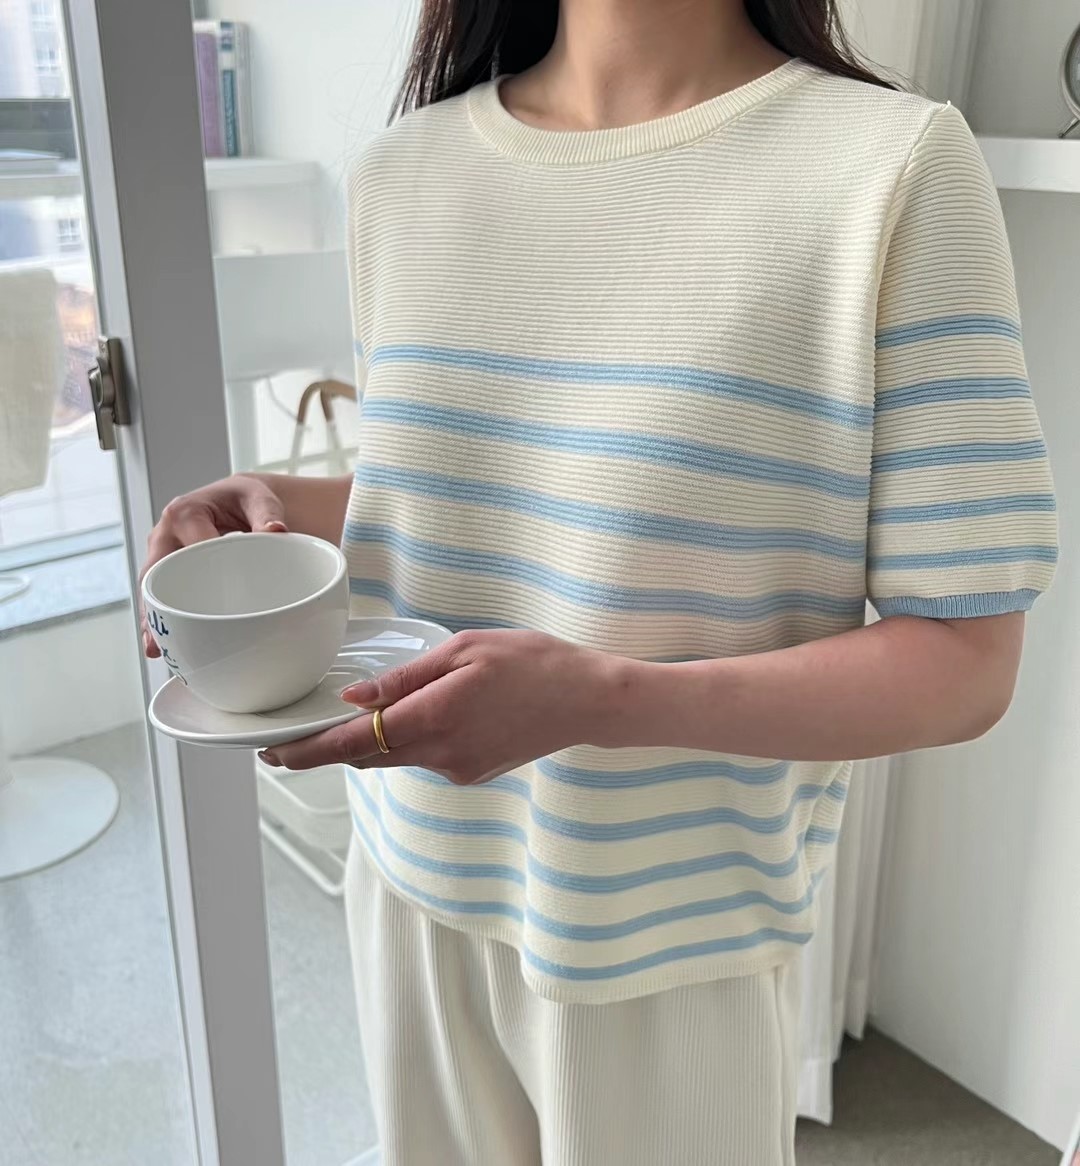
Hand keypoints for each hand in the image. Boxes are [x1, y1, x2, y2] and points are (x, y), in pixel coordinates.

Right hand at [139, 474, 287, 656]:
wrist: (239, 500)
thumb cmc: (245, 499)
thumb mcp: (259, 500)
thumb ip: (267, 515)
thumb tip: (276, 531)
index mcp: (185, 512)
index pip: (190, 544)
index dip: (202, 568)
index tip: (215, 593)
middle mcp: (167, 533)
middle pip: (156, 571)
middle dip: (158, 601)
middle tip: (163, 632)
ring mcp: (164, 554)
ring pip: (152, 588)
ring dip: (153, 617)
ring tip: (156, 647)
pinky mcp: (170, 570)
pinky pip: (161, 595)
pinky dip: (161, 618)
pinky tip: (164, 644)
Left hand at [261, 629, 624, 783]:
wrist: (588, 699)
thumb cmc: (532, 662)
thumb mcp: (465, 649)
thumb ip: (405, 676)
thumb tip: (354, 698)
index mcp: (434, 717)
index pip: (353, 743)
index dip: (308, 753)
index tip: (273, 754)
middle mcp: (440, 754)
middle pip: (365, 758)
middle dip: (325, 752)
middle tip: (289, 740)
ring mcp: (457, 770)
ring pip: (393, 760)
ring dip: (365, 746)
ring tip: (343, 723)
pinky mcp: (471, 774)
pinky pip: (422, 760)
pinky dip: (404, 744)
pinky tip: (412, 720)